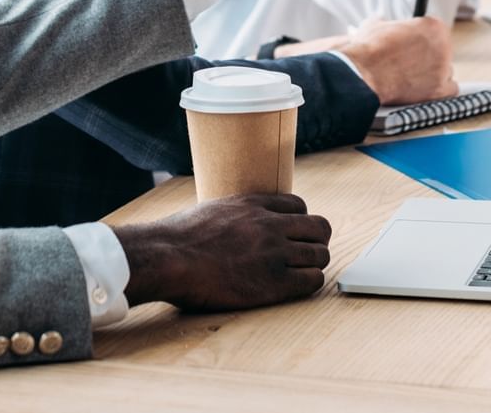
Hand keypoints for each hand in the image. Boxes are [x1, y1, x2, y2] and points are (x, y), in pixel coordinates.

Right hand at [117, 193, 330, 311]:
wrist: (170, 257)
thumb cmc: (178, 238)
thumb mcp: (211, 211)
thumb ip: (233, 214)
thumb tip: (234, 223)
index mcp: (254, 204)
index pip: (298, 206)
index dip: (298, 222)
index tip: (291, 234)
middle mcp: (270, 224)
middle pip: (319, 227)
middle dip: (315, 240)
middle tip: (305, 254)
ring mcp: (275, 252)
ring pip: (320, 254)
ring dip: (313, 263)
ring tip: (299, 273)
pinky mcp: (274, 282)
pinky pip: (312, 280)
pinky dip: (309, 282)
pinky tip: (294, 286)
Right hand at [338, 15, 457, 103]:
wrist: (363, 75)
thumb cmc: (369, 49)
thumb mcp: (375, 24)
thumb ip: (386, 22)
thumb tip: (381, 19)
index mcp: (433, 25)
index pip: (436, 29)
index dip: (422, 36)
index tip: (414, 42)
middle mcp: (443, 46)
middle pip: (443, 49)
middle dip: (429, 54)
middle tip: (412, 60)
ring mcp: (443, 69)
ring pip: (446, 69)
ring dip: (434, 72)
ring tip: (413, 75)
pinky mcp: (440, 90)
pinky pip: (450, 88)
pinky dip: (440, 89)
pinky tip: (426, 88)